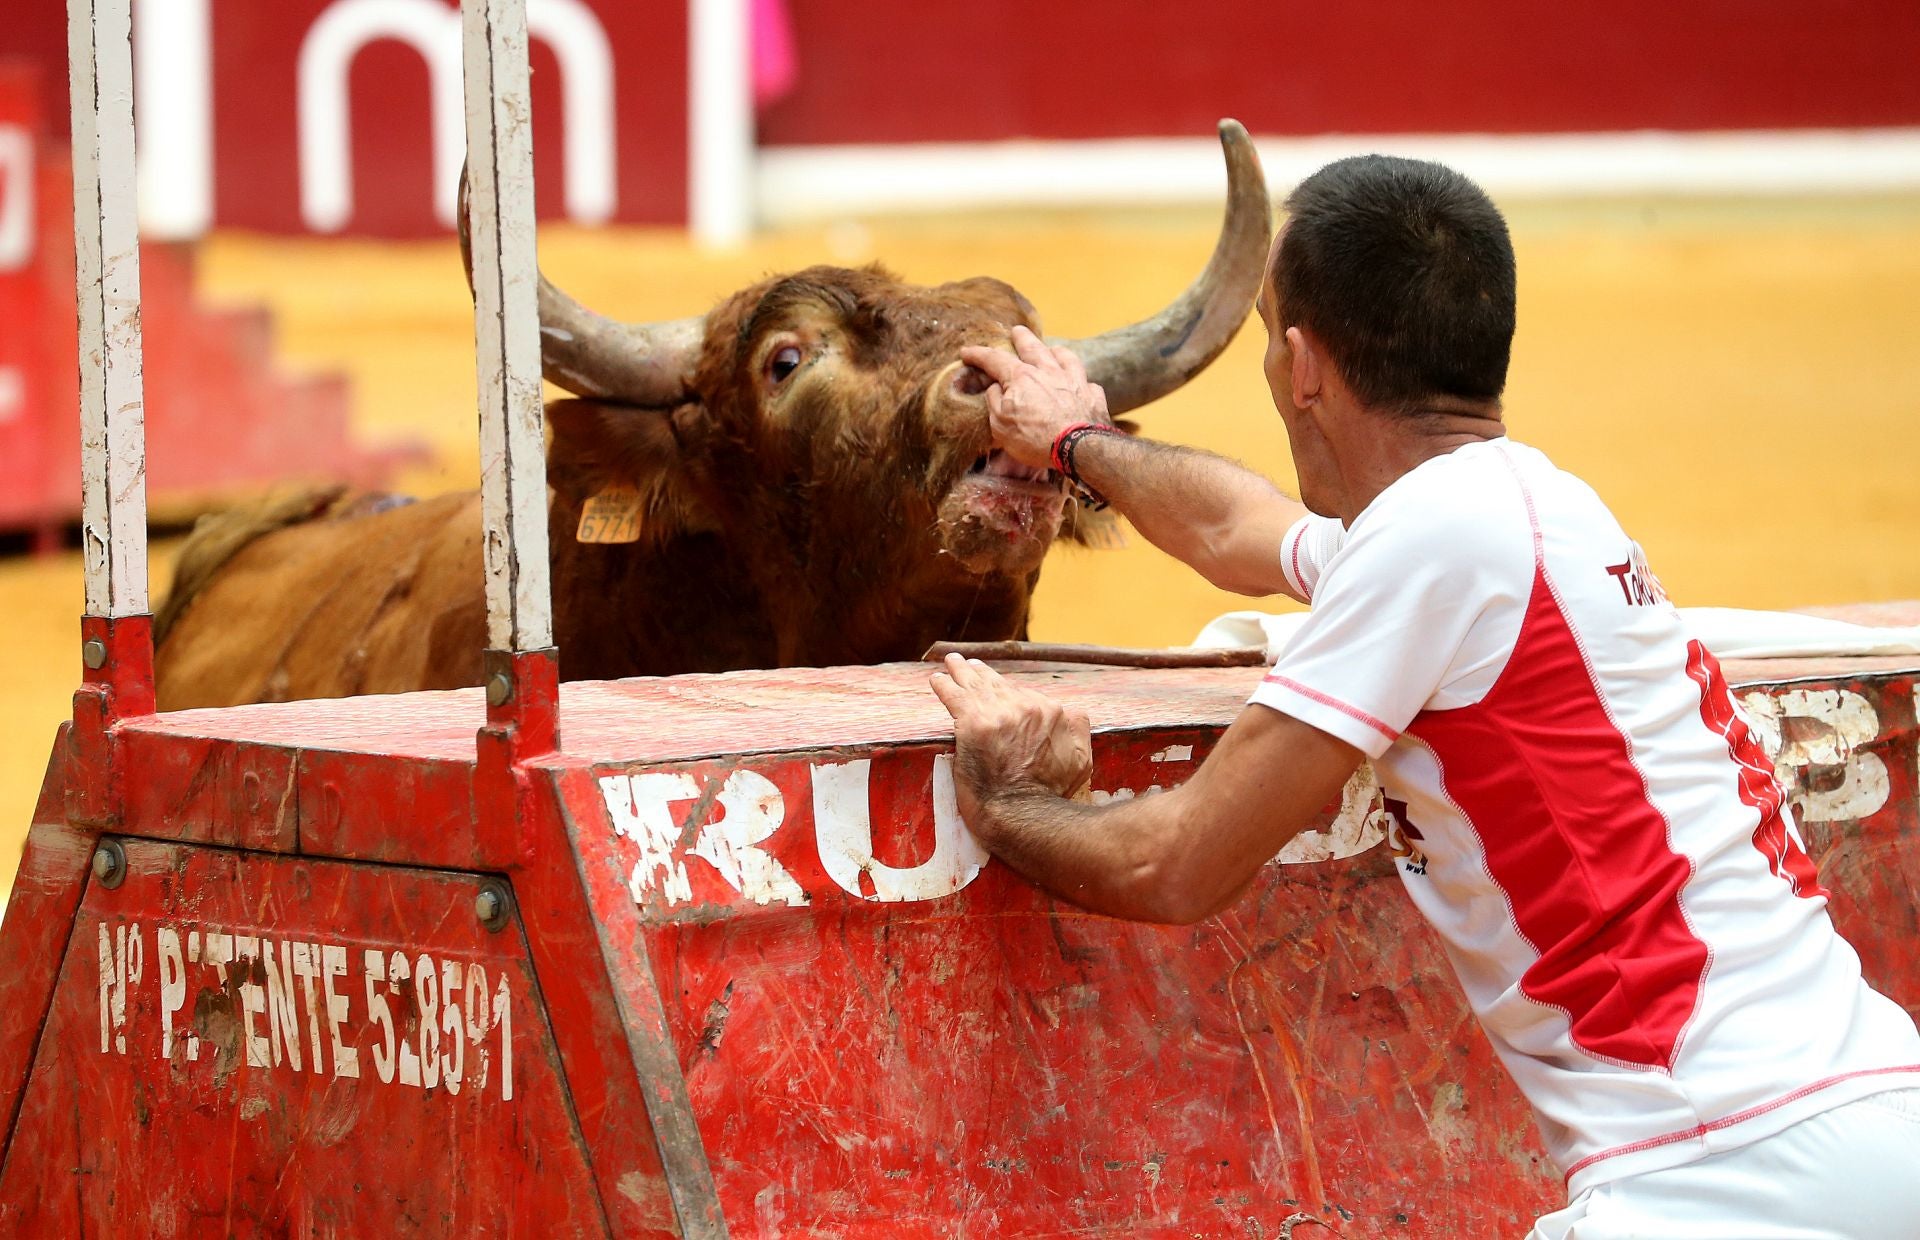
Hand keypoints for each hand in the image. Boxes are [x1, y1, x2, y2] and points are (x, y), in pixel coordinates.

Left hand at [929, 652, 1092, 827]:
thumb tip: (1070, 714)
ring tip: (953, 664)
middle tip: (970, 667)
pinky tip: (937, 680)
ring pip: (977, 685)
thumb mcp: (1082, 761)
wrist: (1026, 816)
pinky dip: (944, 686)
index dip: (1010, 695)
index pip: (1027, 696)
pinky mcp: (974, 724)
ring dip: (961, 672)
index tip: (1000, 693)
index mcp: (1054, 714)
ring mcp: (1000, 713)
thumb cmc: (1053, 798)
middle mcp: (1028, 707)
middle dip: (983, 675)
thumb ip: (1078, 732)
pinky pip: (955, 696)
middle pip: (1000, 685)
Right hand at [960, 325, 1109, 469]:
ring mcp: (1073, 381)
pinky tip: (1081, 384)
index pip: (995, 360)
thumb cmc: (1035, 439)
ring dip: (1055, 351)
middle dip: (1022, 338)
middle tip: (1017, 330)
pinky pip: (1087, 382)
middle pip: (1033, 348)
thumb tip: (995, 389)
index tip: (967, 352)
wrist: (1078, 449)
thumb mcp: (1001, 425)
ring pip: (1064, 357)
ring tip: (1052, 349)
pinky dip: (1081, 381)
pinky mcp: (1092, 395)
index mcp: (1021, 378)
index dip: (979, 355)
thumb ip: (995, 402)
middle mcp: (1048, 372)